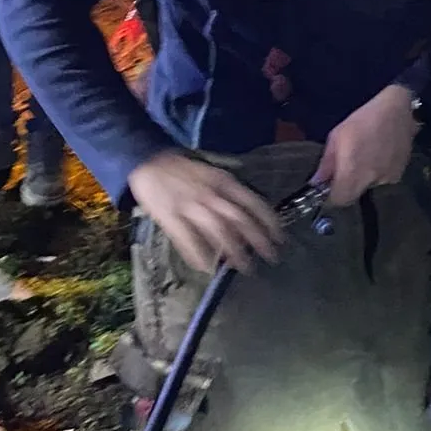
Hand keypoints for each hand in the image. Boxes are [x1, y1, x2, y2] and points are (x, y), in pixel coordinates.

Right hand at [129, 149, 283, 274]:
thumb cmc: (185, 172)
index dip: (270, 222)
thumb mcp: (213, 175)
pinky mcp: (171, 217)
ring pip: (219, 232)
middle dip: (258, 241)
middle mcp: (211, 194)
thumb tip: (248, 221)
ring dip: (234, 252)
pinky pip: (188, 240)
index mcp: (224, 182)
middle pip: (240, 220)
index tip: (281, 238)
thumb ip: (229, 195)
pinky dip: (199, 256)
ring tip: (245, 268)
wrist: (149, 162)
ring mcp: (191, 206)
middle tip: (271, 258)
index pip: (254, 203)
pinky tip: (208, 269)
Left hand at [315, 83, 418, 206]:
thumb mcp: (337, 137)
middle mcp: (371, 179)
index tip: (329, 187)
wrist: (396, 109)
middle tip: (346, 170)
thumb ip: (326, 164)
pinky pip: (384, 180)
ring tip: (366, 157)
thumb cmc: (362, 119)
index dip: (332, 196)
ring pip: (369, 187)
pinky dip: (379, 172)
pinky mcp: (400, 173)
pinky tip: (380, 155)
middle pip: (354, 196)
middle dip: (347, 188)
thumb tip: (316, 183)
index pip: (339, 200)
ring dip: (364, 178)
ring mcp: (388, 178)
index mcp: (352, 171)